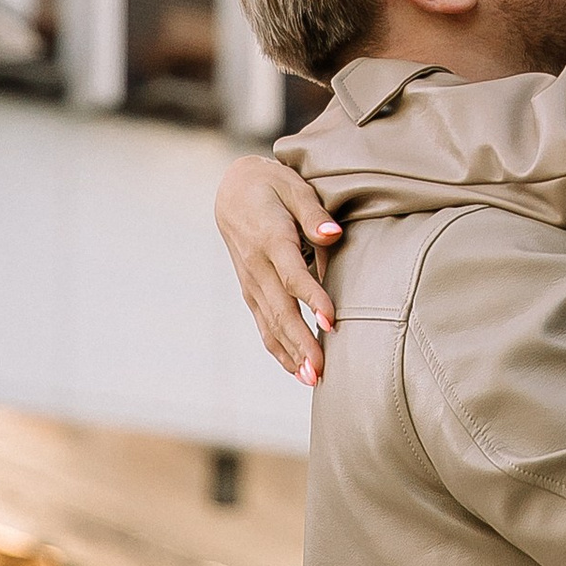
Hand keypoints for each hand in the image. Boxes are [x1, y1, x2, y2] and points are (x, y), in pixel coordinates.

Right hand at [216, 153, 339, 384]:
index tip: (332, 321)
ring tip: (313, 379)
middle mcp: (257, 266)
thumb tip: (333, 233)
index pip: (292, 275)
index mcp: (270, 238)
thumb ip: (314, 213)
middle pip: (280, 309)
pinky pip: (263, 324)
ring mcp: (250, 282)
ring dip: (291, 353)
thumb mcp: (294, 186)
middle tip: (322, 370)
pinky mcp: (250, 291)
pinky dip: (279, 349)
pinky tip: (296, 369)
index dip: (312, 298)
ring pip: (270, 323)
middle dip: (301, 342)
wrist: (232, 190)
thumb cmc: (272, 186)